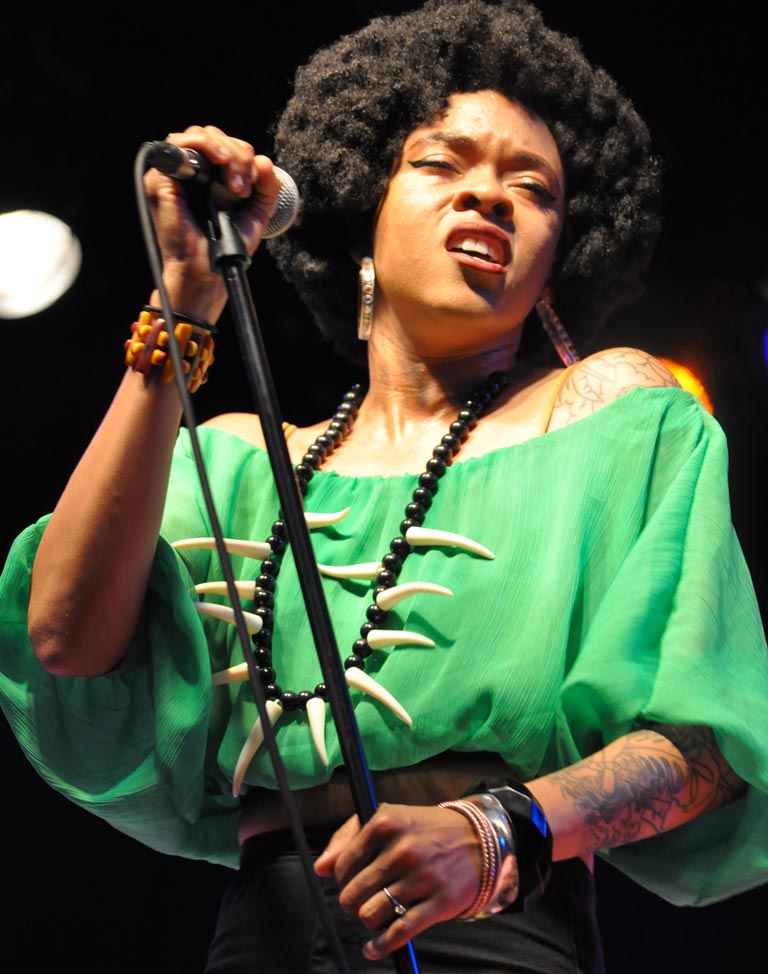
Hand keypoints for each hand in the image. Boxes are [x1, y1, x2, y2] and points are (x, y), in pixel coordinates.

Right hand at [143, 124, 282, 319]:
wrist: (208, 270)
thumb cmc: (227, 246)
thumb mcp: (256, 212)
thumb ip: (266, 187)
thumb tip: (264, 161)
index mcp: (209, 176)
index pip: (225, 145)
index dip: (243, 156)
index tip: (253, 186)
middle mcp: (189, 172)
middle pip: (213, 135)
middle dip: (237, 155)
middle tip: (244, 189)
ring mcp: (172, 174)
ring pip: (198, 134)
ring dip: (224, 151)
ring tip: (235, 183)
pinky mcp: (160, 180)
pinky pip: (178, 145)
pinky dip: (204, 147)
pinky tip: (221, 164)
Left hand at [314, 803, 483, 960]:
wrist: (478, 840)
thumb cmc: (423, 830)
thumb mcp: (388, 818)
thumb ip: (348, 837)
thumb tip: (320, 868)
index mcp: (386, 823)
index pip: (343, 866)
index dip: (342, 879)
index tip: (352, 880)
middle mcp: (403, 848)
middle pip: (353, 894)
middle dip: (353, 901)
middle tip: (364, 898)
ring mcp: (422, 876)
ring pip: (371, 914)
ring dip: (369, 919)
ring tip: (377, 912)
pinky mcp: (439, 902)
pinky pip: (399, 932)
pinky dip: (381, 945)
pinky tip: (373, 947)